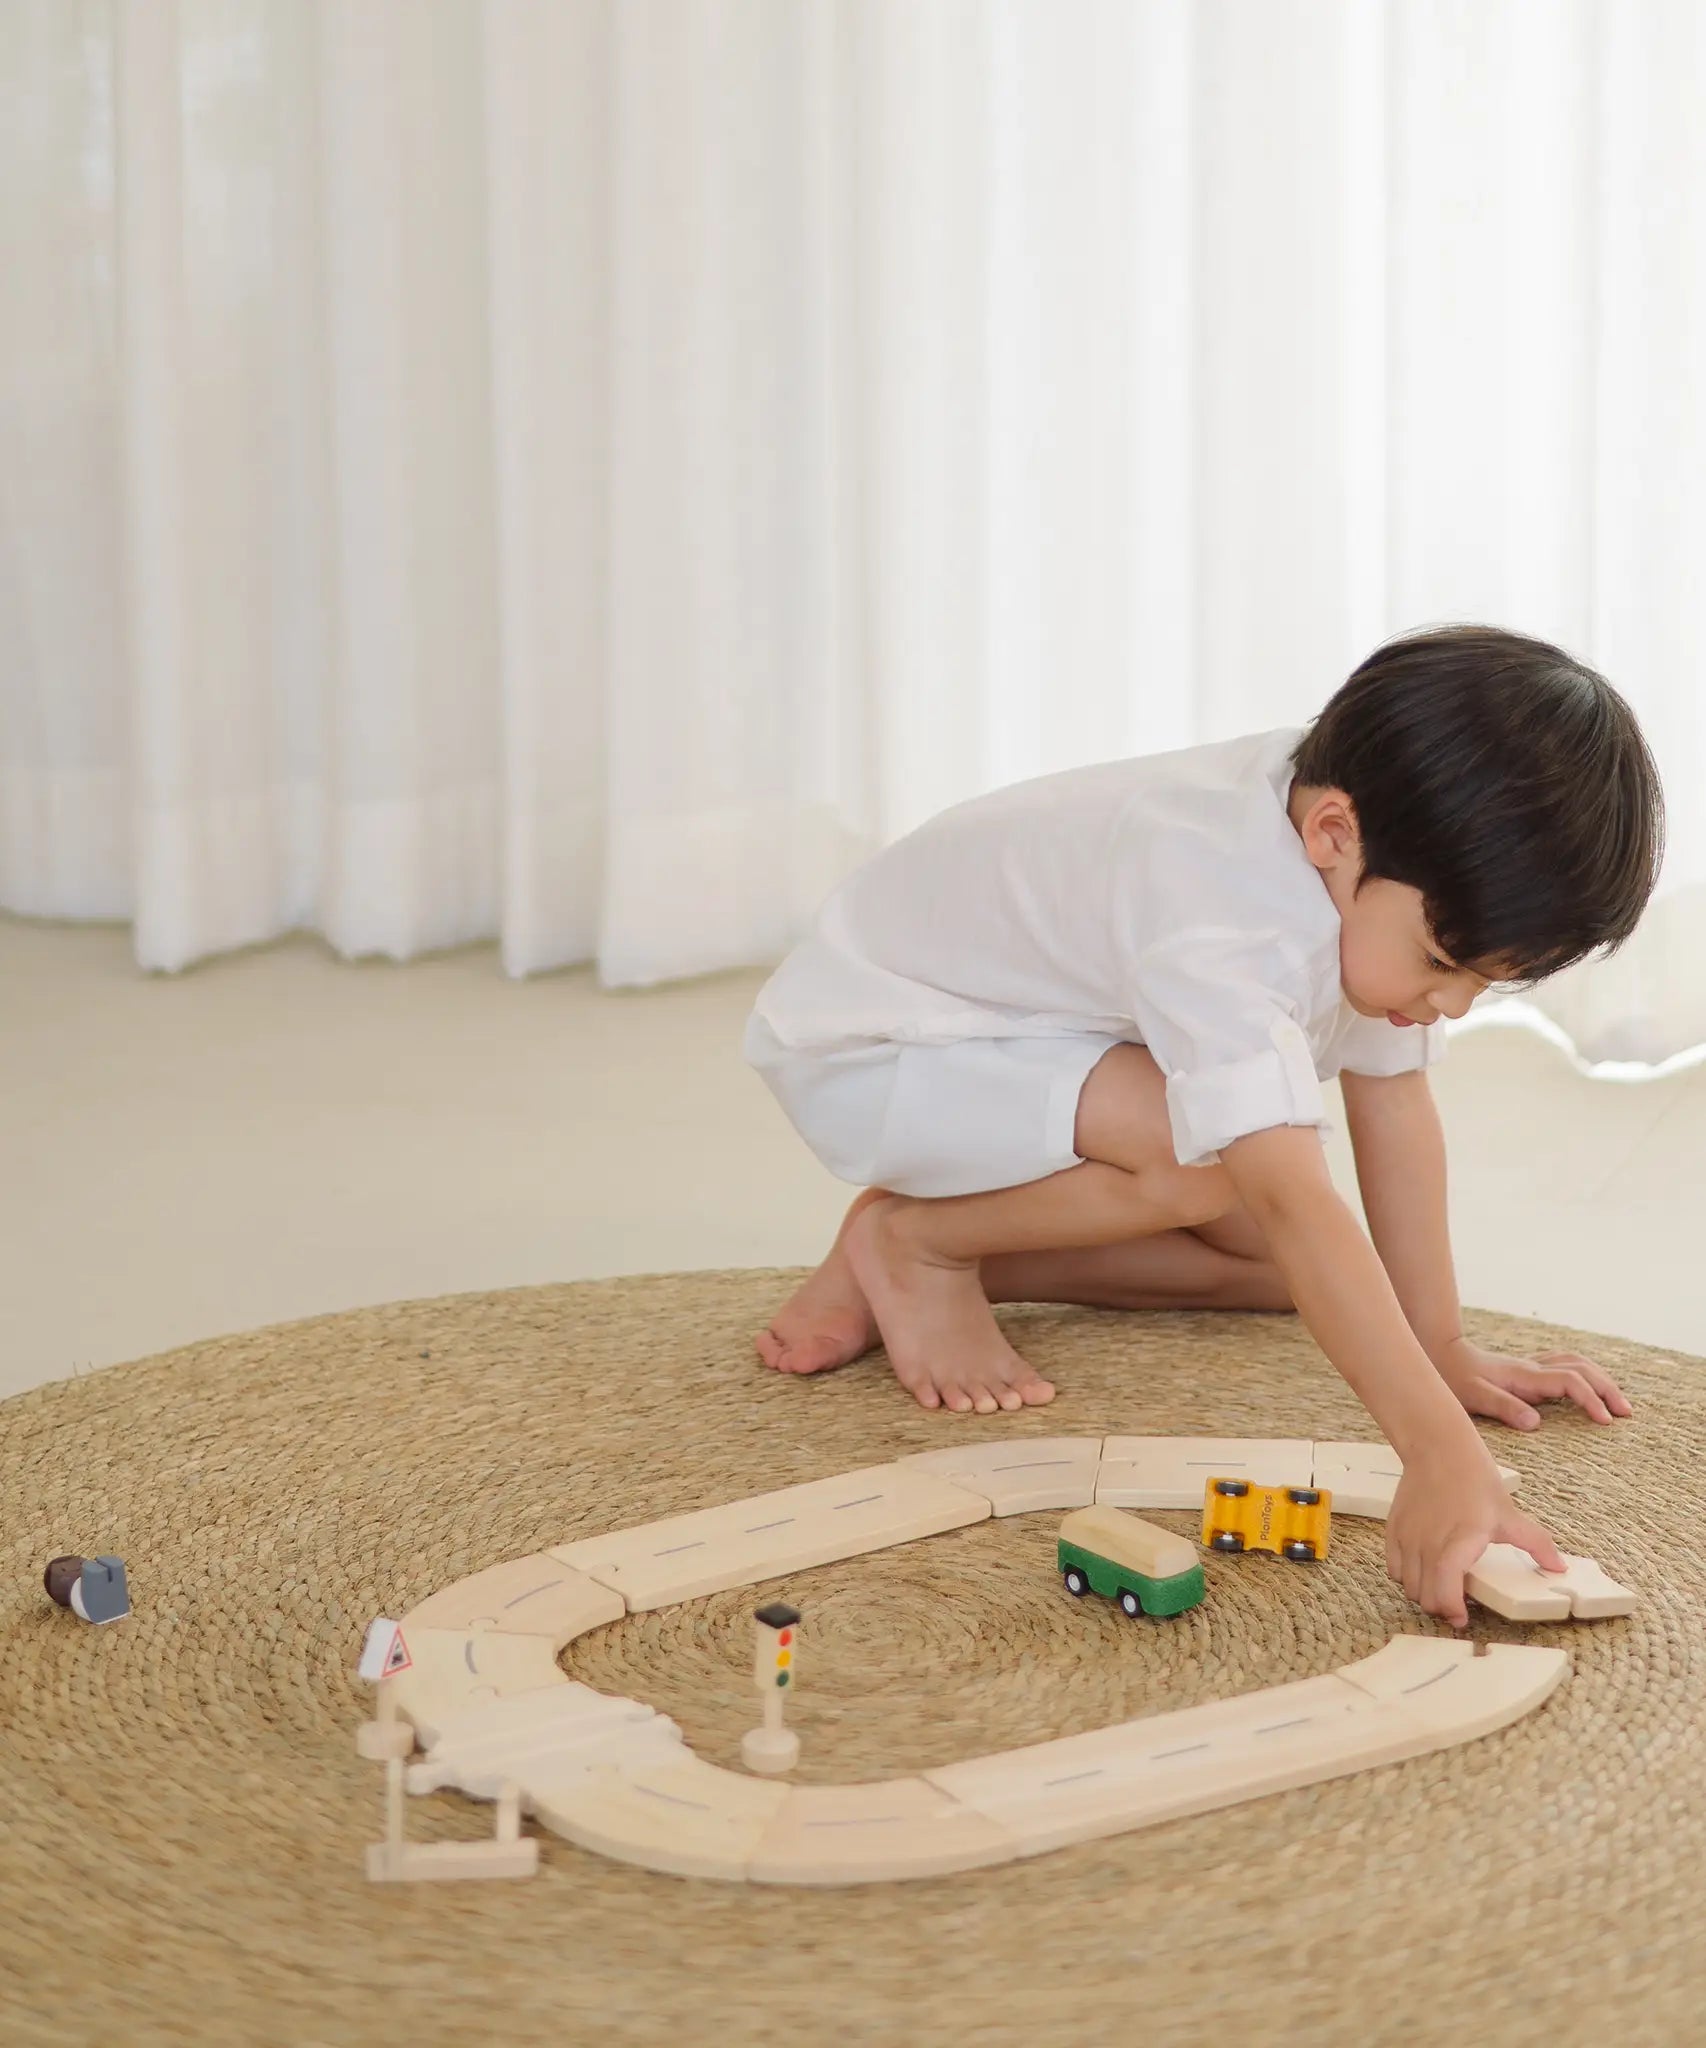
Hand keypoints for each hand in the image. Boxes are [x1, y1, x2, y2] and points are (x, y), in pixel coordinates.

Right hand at [1386, 1442, 1566, 1626]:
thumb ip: (1536, 1544)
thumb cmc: (1474, 1479)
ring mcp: (1408, 1538)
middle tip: (1457, 1602)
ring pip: (1408, 1586)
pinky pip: (1393, 1568)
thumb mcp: (1509, 1514)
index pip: (1444, 1593)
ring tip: (1442, 1585)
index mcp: (1458, 1545)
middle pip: (1425, 1597)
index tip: (1463, 1617)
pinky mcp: (1393, 1530)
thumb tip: (1558, 1567)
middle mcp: (1428, 1545)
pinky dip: (1406, 1576)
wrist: (1438, 1449)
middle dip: (1441, 1606)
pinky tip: (1424, 1568)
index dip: (1453, 1612)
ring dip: (1424, 1592)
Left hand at [1429, 1335, 1631, 1430]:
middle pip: (1582, 1368)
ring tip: (1618, 1402)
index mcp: (1524, 1376)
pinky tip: (1591, 1386)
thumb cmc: (1453, 1378)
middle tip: (1626, 1413)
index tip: (1605, 1421)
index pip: (1569, 1382)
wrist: (1439, 1354)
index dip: (1590, 1399)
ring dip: (1601, 1379)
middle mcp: (1533, 1368)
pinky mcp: (1528, 1369)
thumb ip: (1504, 1407)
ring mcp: (1532, 1366)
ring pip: (1577, 1363)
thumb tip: (1536, 1423)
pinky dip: (1586, 1374)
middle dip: (1607, 1388)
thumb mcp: (1473, 1396)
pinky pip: (1566, 1365)